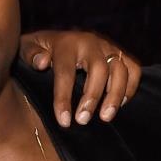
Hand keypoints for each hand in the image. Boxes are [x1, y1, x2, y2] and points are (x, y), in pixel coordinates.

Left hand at [19, 30, 141, 126]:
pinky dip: (131, 87)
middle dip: (92, 97)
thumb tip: (42, 63)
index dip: (64, 98)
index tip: (64, 121)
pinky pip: (133, 69)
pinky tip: (120, 105)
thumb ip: (30, 55)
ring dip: (115, 95)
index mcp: (65, 43)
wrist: (54, 39)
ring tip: (106, 118)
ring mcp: (107, 47)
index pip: (66, 72)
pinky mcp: (119, 54)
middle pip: (99, 69)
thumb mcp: (26, 48)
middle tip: (83, 121)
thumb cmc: (39, 50)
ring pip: (120, 69)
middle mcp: (90, 42)